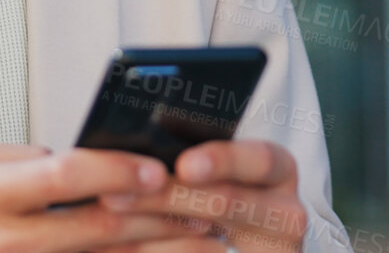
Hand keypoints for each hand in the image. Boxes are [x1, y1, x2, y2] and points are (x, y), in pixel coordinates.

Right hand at [0, 139, 217, 252]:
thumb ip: (22, 155)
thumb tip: (80, 158)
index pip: (63, 177)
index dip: (115, 170)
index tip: (158, 167)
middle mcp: (6, 239)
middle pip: (99, 227)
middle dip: (159, 215)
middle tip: (206, 203)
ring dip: (160, 251)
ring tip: (206, 239)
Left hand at [96, 141, 307, 251]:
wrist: (250, 246)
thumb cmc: (224, 198)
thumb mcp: (221, 172)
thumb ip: (187, 156)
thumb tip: (124, 145)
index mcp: (276, 171)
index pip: (260, 159)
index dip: (223, 160)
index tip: (185, 166)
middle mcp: (284, 213)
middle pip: (225, 203)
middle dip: (164, 199)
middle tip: (113, 197)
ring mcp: (271, 249)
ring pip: (207, 247)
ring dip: (150, 238)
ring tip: (105, 227)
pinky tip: (121, 250)